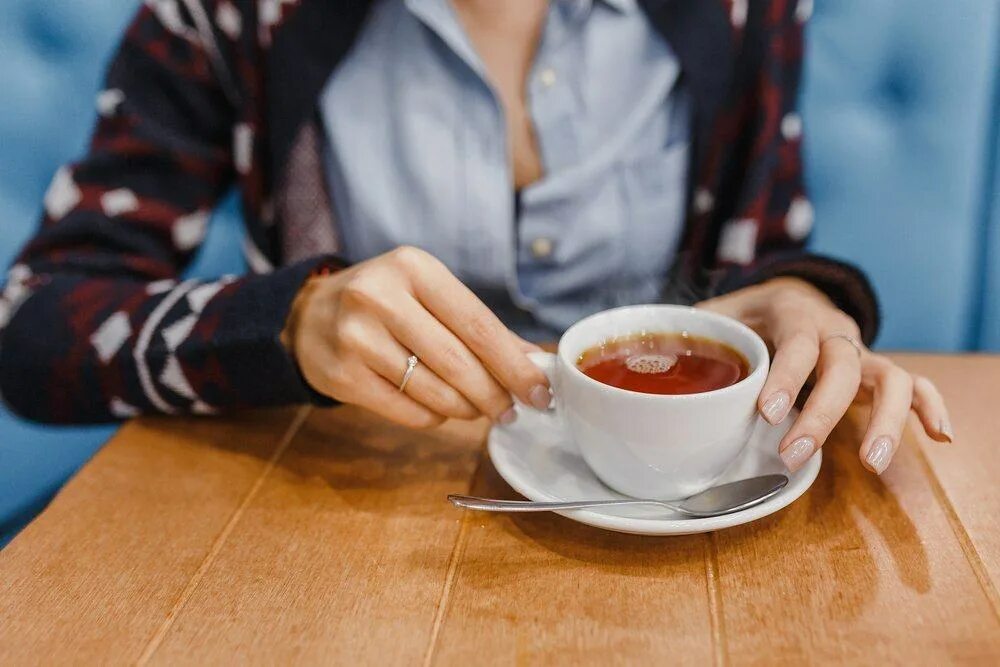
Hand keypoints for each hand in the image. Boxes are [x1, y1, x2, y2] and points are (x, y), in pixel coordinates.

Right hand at [282, 247, 549, 428]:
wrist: (308, 316)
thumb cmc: (385, 304)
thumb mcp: (429, 295)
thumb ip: (480, 326)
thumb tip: (533, 364)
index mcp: (414, 269)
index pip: (478, 325)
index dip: (515, 365)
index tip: (540, 392)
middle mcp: (381, 297)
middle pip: (459, 363)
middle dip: (495, 394)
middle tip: (510, 410)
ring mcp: (356, 337)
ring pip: (435, 392)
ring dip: (466, 409)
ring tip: (474, 408)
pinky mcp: (341, 375)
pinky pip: (408, 412)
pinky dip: (435, 417)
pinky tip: (438, 408)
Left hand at [698, 278, 952, 474]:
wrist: (792, 293)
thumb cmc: (749, 312)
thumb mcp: (718, 312)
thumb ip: (692, 331)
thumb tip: (655, 348)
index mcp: (793, 314)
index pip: (796, 344)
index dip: (785, 377)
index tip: (767, 413)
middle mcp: (834, 331)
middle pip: (840, 368)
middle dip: (821, 415)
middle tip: (792, 455)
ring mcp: (860, 352)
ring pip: (890, 377)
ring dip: (885, 420)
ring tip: (871, 462)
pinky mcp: (876, 372)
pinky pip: (914, 384)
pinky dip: (930, 407)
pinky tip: (939, 438)